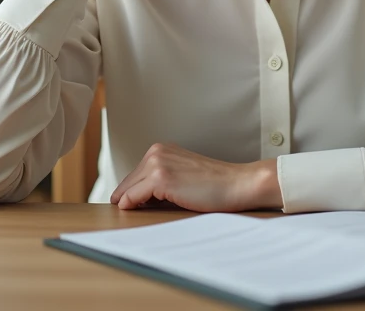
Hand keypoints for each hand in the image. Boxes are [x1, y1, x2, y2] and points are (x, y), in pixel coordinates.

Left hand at [109, 143, 281, 211]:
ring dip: (130, 204)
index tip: (132, 206)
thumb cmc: (215, 185)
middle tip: (131, 214)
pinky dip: (131, 207)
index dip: (132, 192)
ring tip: (139, 215)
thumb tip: (137, 199)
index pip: (135, 174)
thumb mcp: (183, 175)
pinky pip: (132, 197)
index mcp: (162, 149)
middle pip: (128, 182)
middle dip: (128, 198)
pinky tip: (137, 213)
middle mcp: (157, 152)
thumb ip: (161, 180)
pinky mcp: (160, 178)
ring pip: (127, 190)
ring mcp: (157, 163)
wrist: (237, 184)